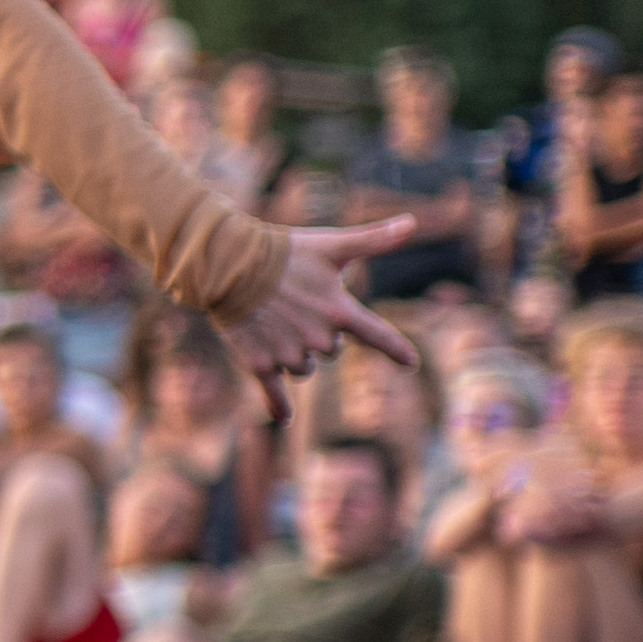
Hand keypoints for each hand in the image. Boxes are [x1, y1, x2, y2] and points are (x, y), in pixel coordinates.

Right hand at [223, 218, 424, 404]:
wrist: (229, 266)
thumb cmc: (284, 252)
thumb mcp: (332, 245)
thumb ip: (374, 239)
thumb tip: (412, 222)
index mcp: (340, 311)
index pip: (378, 335)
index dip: (395, 349)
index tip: (411, 363)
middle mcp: (319, 339)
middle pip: (331, 350)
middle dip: (318, 334)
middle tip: (295, 304)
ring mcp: (289, 354)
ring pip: (304, 367)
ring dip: (295, 352)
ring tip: (274, 322)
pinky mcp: (261, 363)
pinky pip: (275, 392)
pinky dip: (279, 406)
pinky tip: (285, 419)